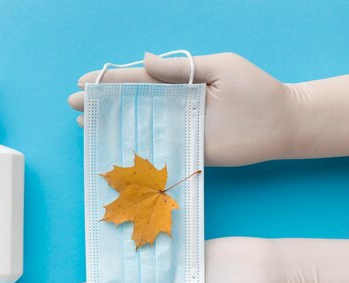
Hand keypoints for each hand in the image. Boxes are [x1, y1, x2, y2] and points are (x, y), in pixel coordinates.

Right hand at [68, 52, 294, 165]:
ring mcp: (178, 129)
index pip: (138, 80)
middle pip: (130, 105)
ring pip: (137, 127)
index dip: (110, 81)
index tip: (84, 81)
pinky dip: (133, 151)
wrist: (280, 123)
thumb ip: (180, 68)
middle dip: (101, 104)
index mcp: (179, 82)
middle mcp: (174, 106)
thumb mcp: (219, 67)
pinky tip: (112, 148)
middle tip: (73, 105)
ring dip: (109, 125)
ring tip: (83, 125)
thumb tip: (144, 60)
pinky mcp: (186, 151)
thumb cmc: (254, 90)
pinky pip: (155, 150)